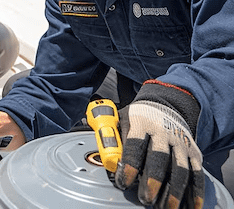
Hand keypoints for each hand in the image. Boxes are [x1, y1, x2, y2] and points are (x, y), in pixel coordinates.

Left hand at [114, 81, 203, 208]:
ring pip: (180, 168)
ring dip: (174, 190)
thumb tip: (107, 161)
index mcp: (140, 122)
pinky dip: (196, 192)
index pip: (135, 143)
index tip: (123, 181)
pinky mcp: (194, 152)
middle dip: (153, 179)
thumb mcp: (119, 120)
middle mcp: (163, 131)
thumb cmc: (136, 119)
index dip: (129, 164)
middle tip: (146, 198)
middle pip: (159, 156)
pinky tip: (191, 206)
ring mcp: (181, 142)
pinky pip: (197, 173)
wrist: (162, 106)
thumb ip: (111, 138)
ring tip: (167, 208)